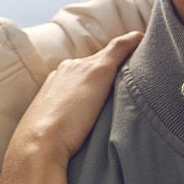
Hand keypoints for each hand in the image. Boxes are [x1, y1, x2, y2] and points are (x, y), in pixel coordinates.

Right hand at [8, 31, 143, 167]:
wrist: (39, 143)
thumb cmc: (44, 145)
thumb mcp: (51, 128)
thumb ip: (62, 122)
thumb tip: (69, 134)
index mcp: (54, 82)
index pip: (79, 73)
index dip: (93, 79)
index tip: (106, 86)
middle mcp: (67, 69)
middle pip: (94, 63)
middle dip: (110, 66)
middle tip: (132, 71)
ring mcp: (81, 68)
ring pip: (107, 57)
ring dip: (122, 58)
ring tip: (142, 59)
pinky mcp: (98, 70)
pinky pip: (119, 48)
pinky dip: (131, 42)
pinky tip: (143, 39)